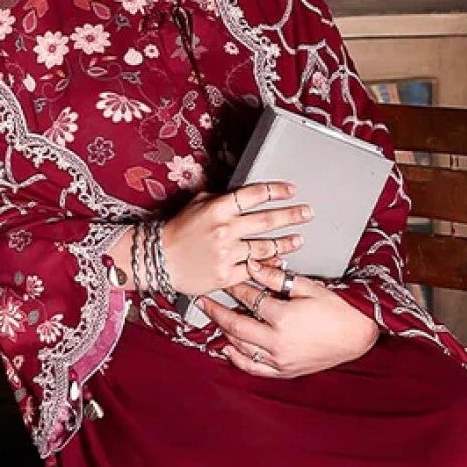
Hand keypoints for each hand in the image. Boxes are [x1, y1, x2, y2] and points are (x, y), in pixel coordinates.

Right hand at [159, 181, 312, 297]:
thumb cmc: (177, 231)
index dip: (276, 190)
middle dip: (292, 215)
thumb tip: (246, 196)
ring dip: (286, 243)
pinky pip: (254, 270)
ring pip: (265, 248)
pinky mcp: (227, 275)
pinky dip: (269, 267)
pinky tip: (280, 262)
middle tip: (307, 213)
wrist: (159, 260)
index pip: (254, 194)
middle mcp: (225, 230)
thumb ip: (222, 199)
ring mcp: (227, 254)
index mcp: (218, 209)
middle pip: (267, 221)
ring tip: (298, 239)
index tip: (291, 190)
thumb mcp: (197, 204)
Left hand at [198, 260, 379, 378]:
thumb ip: (277, 278)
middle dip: (216, 310)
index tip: (224, 279)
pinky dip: (237, 359)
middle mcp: (277, 342)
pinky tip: (227, 349)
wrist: (358, 336)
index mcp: (283, 317)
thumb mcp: (309, 287)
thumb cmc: (339, 310)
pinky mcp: (284, 371)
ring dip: (224, 332)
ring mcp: (279, 359)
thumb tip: (254, 265)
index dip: (234, 287)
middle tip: (202, 300)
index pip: (249, 299)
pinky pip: (253, 367)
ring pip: (240, 346)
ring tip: (213, 319)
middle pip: (235, 324)